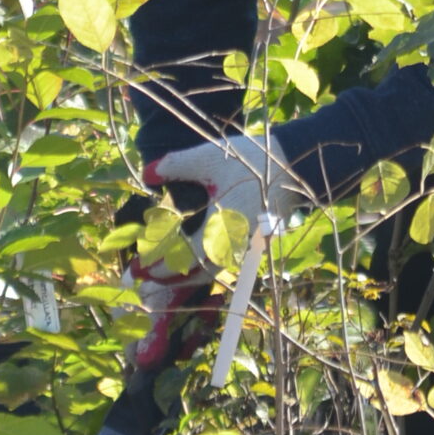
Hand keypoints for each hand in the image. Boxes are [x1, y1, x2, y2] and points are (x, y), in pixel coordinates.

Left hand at [126, 131, 300, 372]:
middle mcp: (234, 245)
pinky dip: (203, 266)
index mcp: (220, 228)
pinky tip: (190, 258)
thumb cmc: (250, 160)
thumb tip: (145, 174)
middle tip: (140, 275)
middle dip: (168, 276)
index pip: (185, 256)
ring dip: (185, 274)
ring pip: (212, 271)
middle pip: (198, 273)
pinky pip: (224, 263)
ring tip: (161, 273)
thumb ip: (174, 166)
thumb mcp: (207, 158)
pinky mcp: (253, 243)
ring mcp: (246, 246)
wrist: (295, 164)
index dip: (160, 263)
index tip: (138, 266)